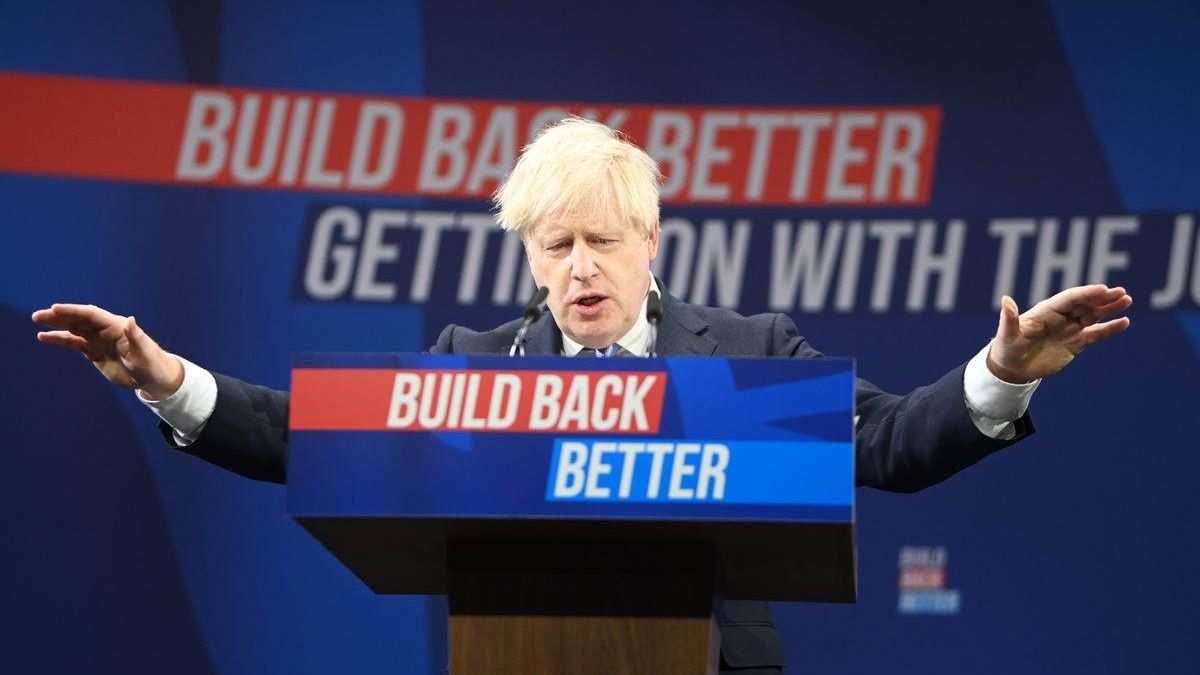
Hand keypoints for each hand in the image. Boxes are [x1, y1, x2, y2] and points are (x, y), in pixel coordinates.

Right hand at [32, 303, 183, 398]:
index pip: (91, 315)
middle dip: (59, 316)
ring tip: (37, 322)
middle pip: (79, 319)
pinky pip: (73, 342)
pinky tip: (43, 337)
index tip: (55, 308)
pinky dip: (59, 339)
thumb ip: (136, 337)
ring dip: (56, 325)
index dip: (74, 311)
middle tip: (38, 315)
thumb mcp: (145, 352)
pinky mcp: (94, 351)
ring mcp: (98, 340)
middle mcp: (105, 330)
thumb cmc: (152, 364)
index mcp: (117, 326)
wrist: (153, 377)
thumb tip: (130, 320)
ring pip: (73, 329)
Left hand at [987, 285, 1131, 383]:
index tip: (1103, 289)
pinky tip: (1124, 322)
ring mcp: (1069, 329)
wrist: (1012, 368)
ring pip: (1093, 315)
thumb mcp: (1006, 335)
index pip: (1069, 299)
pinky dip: (1109, 329)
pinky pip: (1095, 334)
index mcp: (1045, 312)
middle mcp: (1060, 317)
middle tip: (1121, 292)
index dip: (1085, 294)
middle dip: (1102, 298)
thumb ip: (1009, 318)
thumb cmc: (1006, 348)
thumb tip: (1005, 299)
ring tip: (1126, 300)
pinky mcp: (1075, 343)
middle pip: (1084, 304)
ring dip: (1109, 308)